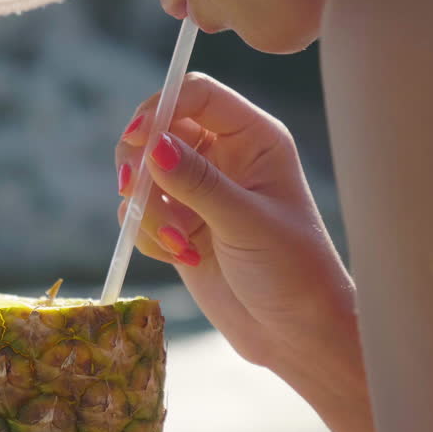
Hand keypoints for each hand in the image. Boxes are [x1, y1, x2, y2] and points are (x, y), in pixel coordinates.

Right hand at [115, 72, 375, 431]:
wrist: (297, 335)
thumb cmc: (293, 272)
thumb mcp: (246, 222)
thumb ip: (197, 182)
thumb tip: (153, 144)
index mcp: (253, 139)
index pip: (197, 96)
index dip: (161, 109)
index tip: (137, 141)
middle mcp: (223, 157)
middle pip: (158, 130)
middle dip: (141, 164)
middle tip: (135, 193)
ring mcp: (198, 192)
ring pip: (143, 175)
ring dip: (147, 210)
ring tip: (176, 244)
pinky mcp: (179, 225)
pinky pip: (140, 214)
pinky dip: (147, 234)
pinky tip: (179, 258)